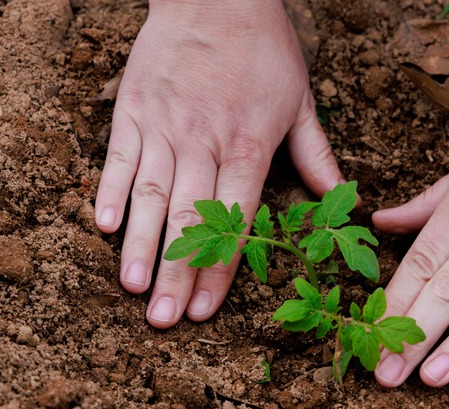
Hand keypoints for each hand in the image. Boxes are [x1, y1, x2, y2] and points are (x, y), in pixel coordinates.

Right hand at [95, 0, 342, 327]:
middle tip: (163, 320)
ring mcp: (164, 125)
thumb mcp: (301, 100)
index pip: (234, 219)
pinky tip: (105, 227)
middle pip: (188, 218)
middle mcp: (203, 141)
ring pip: (150, 194)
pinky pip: (119, 157)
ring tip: (133, 288)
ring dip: (140, 245)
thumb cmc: (264, 49)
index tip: (206, 309)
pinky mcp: (134, 108)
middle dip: (175, 273)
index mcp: (248, 145)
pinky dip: (111, 191)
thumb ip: (317, 155)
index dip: (220, 268)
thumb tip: (343, 199)